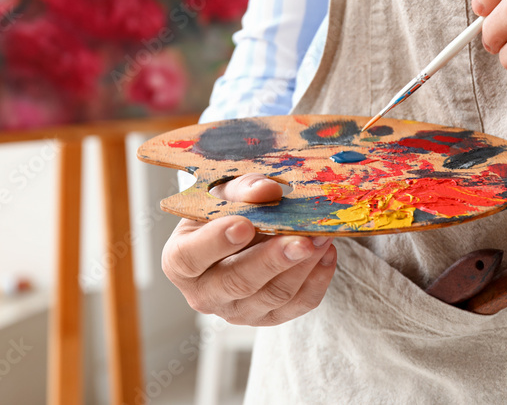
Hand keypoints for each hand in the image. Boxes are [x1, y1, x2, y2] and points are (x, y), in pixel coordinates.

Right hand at [162, 173, 336, 325]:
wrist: (242, 232)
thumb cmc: (226, 210)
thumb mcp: (224, 192)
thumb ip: (243, 188)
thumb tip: (268, 190)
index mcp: (179, 261)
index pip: (190, 257)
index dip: (215, 242)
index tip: (244, 224)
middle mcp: (204, 294)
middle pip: (237, 282)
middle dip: (273, 260)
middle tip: (301, 240)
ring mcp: (238, 312)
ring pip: (273, 296)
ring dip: (302, 266)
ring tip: (321, 237)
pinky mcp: (269, 318)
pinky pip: (297, 306)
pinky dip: (317, 280)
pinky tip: (327, 253)